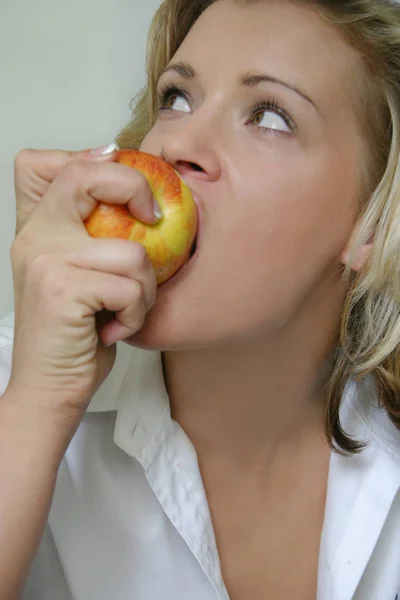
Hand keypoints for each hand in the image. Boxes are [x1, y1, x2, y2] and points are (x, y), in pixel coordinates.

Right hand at [7, 146, 157, 416]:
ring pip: (131, 250)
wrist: (49, 388)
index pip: (44, 163)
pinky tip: (115, 328)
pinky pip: (130, 285)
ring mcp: (46, 260)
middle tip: (151, 220)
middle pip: (85, 173)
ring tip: (126, 311)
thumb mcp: (78, 279)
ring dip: (144, 289)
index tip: (126, 186)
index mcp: (36, 230)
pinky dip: (136, 313)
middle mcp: (35, 237)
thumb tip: (136, 205)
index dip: (90, 158)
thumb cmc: (75, 336)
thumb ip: (90, 240)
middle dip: (134, 187)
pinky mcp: (64, 288)